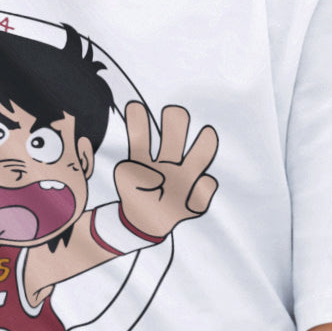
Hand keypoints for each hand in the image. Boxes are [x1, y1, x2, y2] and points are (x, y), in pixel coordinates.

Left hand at [113, 102, 217, 240]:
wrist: (145, 224)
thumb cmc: (135, 196)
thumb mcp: (123, 183)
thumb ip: (130, 173)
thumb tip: (159, 178)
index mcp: (145, 156)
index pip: (141, 135)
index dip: (138, 121)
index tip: (134, 106)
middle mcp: (167, 162)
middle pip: (174, 135)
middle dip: (175, 121)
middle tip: (175, 114)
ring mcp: (182, 178)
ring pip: (198, 156)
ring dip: (203, 145)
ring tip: (207, 132)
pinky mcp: (193, 198)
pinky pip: (205, 188)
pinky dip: (203, 187)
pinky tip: (192, 194)